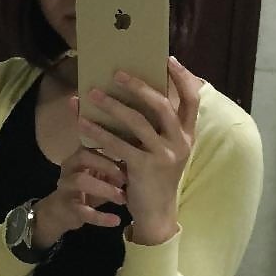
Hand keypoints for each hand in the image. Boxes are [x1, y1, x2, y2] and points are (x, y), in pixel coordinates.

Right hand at [32, 141, 127, 250]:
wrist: (61, 214)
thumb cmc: (86, 190)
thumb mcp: (102, 178)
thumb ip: (116, 170)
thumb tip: (136, 164)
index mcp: (79, 157)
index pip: (94, 143)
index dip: (112, 148)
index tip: (132, 156)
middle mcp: (69, 168)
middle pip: (83, 157)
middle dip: (107, 166)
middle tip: (126, 178)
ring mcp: (65, 187)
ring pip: (80, 181)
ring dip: (105, 189)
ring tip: (122, 199)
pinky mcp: (66, 208)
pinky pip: (83, 211)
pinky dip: (101, 217)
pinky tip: (116, 220)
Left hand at [75, 56, 201, 243]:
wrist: (156, 215)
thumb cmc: (156, 177)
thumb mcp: (166, 150)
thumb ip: (159, 127)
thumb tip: (139, 93)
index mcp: (188, 135)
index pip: (192, 100)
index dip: (183, 78)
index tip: (168, 60)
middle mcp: (180, 143)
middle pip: (162, 105)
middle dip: (139, 86)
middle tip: (117, 73)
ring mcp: (164, 156)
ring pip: (138, 121)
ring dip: (113, 105)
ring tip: (93, 93)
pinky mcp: (145, 168)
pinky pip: (119, 143)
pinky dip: (99, 130)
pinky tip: (83, 122)